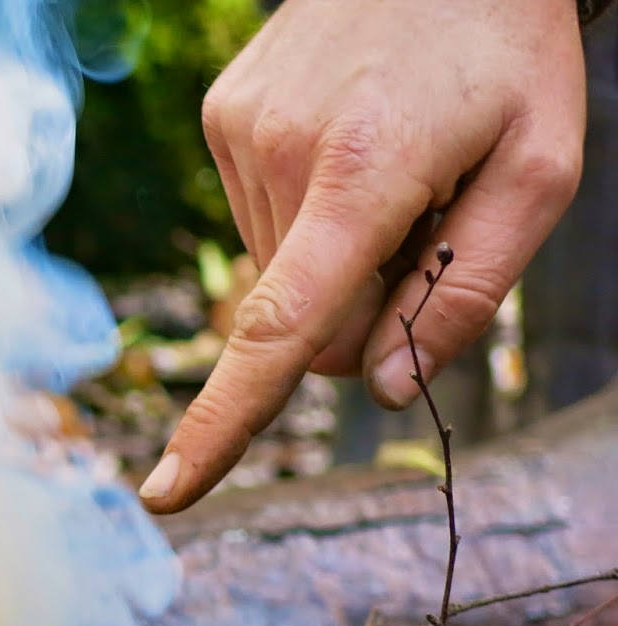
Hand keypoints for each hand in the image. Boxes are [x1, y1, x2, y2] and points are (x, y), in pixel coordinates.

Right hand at [138, 0, 586, 512]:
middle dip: (356, 312)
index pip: (278, 329)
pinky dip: (303, 214)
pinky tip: (348, 148)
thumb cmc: (509, 52)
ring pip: (277, 273)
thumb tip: (386, 388)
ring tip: (387, 169)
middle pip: (300, 319)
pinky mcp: (221, 116)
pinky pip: (257, 220)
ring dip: (331, 257)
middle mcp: (279, 151)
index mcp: (364, 170)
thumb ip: (465, 293)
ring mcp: (238, 130)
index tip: (167, 493)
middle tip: (420, 229)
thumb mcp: (538, 170)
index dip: (223, 423)